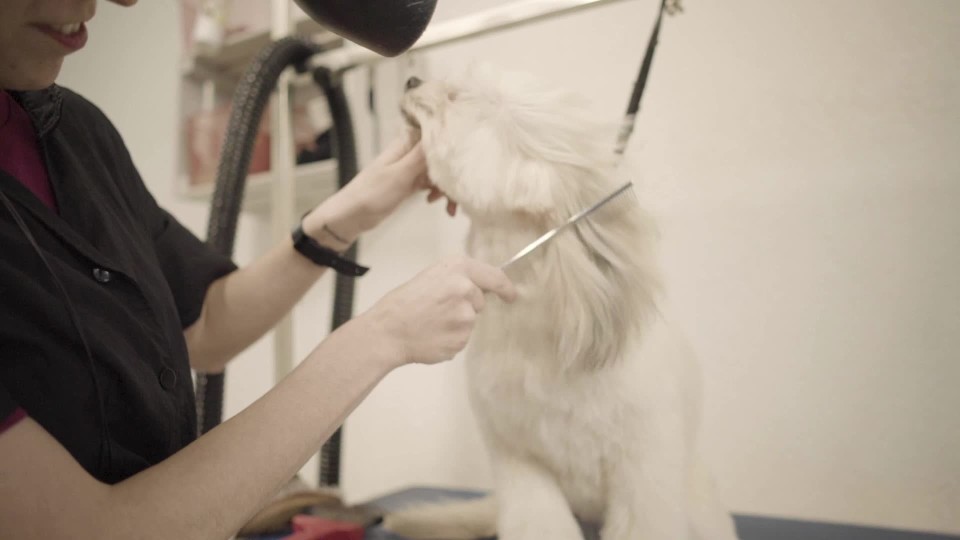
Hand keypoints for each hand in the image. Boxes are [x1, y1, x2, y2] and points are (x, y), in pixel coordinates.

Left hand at [303, 134, 447, 246]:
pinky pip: (432, 184)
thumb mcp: (400, 174)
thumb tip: (444, 131)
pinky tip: (436, 204)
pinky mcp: (411, 183)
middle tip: (460, 194)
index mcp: (407, 143)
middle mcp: (411, 152)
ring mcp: (411, 168)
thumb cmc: (371, 193)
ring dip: (448, 188)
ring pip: (440, 172)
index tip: (470, 155)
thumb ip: (422, 155)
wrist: (352, 216)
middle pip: (443, 156)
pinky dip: (438, 193)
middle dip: (453, 174)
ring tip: (450, 208)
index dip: (455, 141)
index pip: (438, 134)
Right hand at [361, 256, 516, 365]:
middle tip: (436, 310)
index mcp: (458, 267)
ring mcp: (466, 315)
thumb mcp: (432, 277)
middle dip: (465, 307)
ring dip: (456, 325)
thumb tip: (481, 290)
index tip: (511, 296)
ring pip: (469, 322)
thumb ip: (458, 279)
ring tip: (430, 323)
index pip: (495, 277)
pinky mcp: (462, 339)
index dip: (506, 288)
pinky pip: (461, 339)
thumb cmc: (404, 303)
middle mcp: (466, 288)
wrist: (387, 330)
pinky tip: (432, 335)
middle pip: (479, 302)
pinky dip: (449, 339)